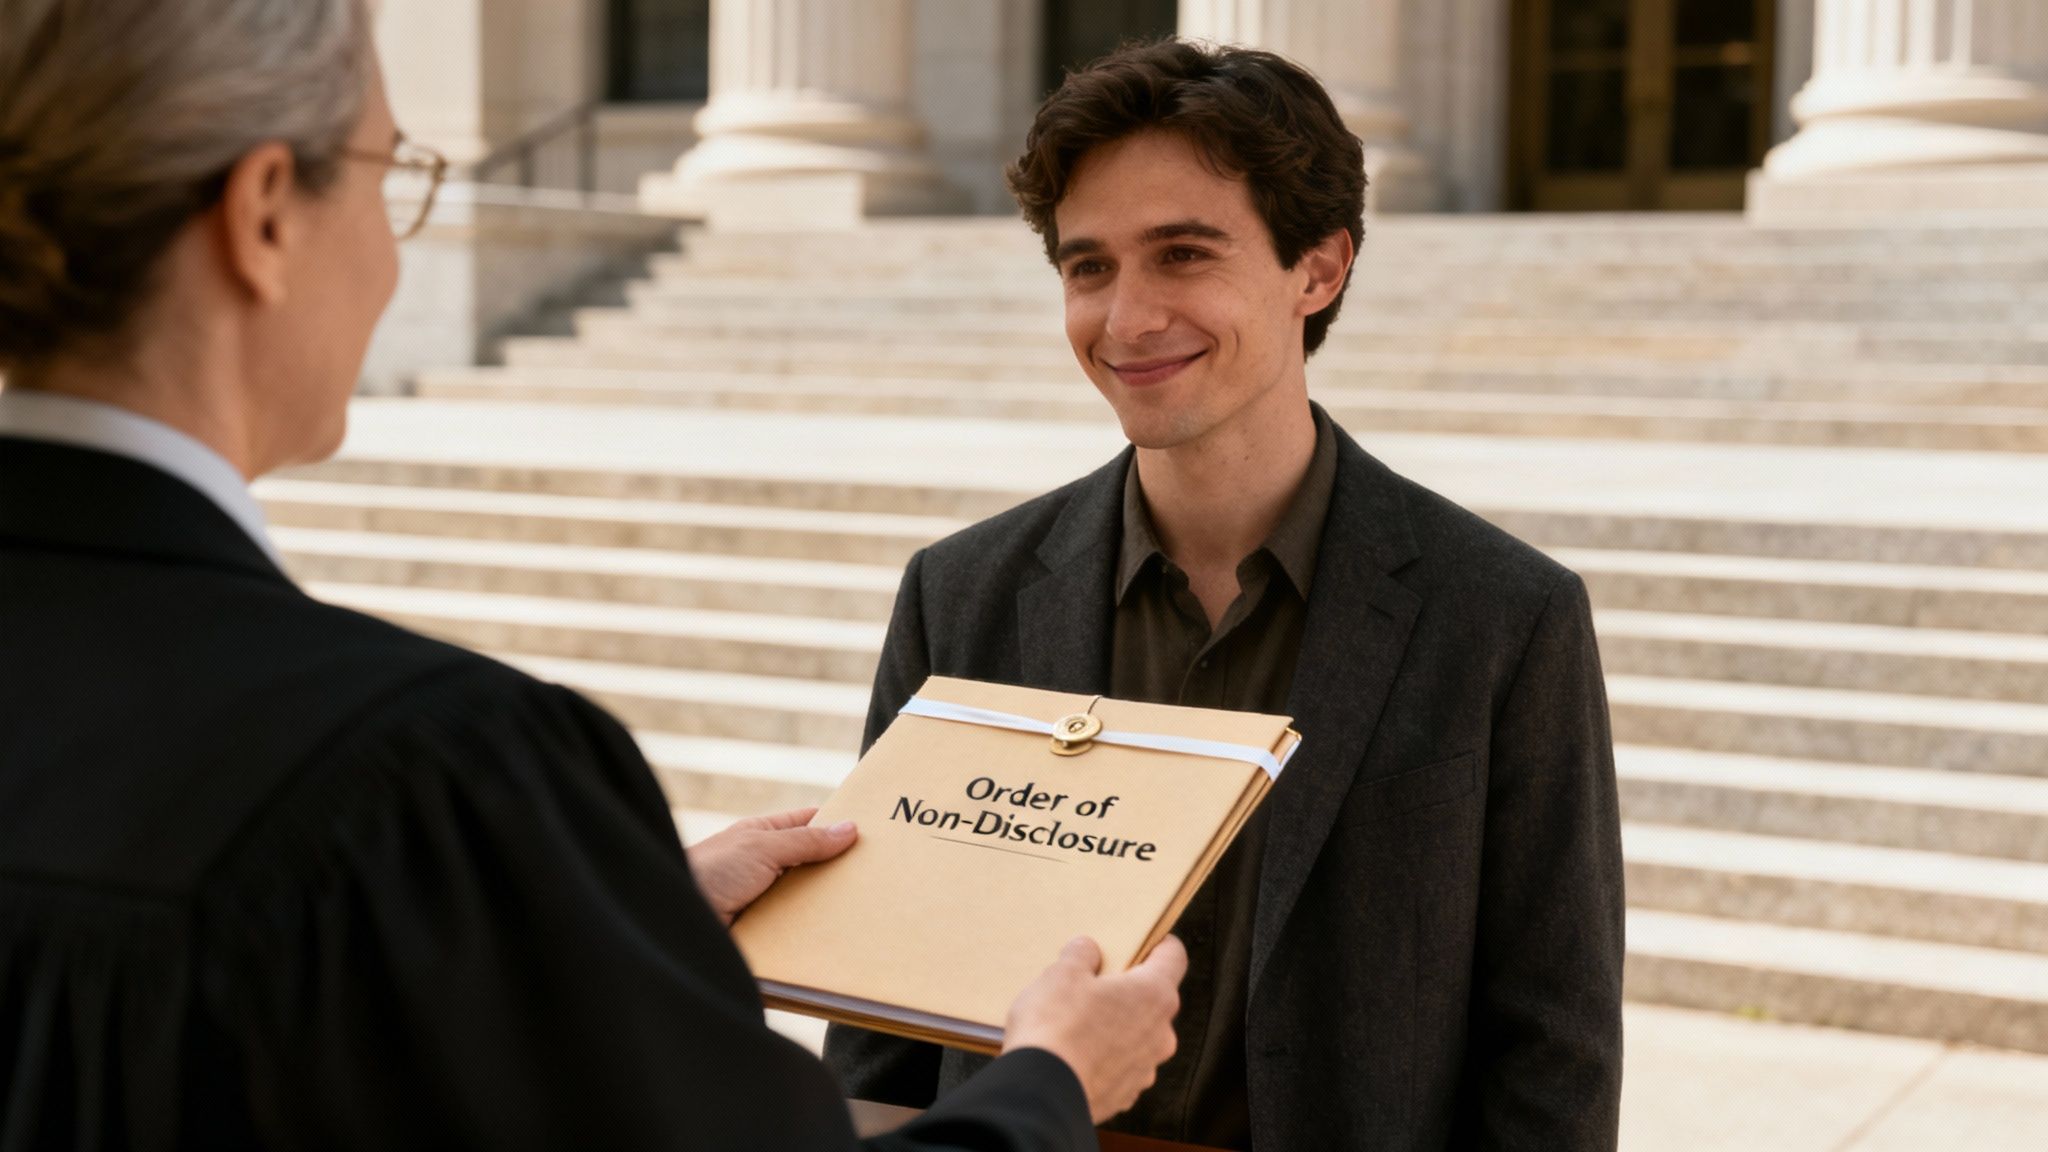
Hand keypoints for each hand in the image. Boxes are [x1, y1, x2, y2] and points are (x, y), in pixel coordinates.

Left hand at [686, 807, 857, 925]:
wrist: (673, 921)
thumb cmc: (708, 871)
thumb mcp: (761, 847)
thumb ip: (806, 840)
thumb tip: (850, 829)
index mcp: (763, 837)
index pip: (809, 824)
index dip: (837, 825)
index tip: (873, 832)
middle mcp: (764, 867)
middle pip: (812, 866)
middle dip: (838, 872)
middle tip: (877, 876)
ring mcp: (763, 901)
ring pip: (806, 902)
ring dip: (826, 908)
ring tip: (865, 911)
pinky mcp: (763, 933)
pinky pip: (794, 933)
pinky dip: (811, 936)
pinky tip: (836, 939)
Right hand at [1001, 935, 1187, 1123]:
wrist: (1042, 1094)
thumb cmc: (1057, 1028)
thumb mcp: (1061, 974)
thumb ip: (1080, 955)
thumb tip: (1088, 950)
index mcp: (1154, 995)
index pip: (1173, 957)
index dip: (1160, 944)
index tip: (1144, 941)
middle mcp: (1161, 1034)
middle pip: (1153, 999)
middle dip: (1127, 990)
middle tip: (1094, 984)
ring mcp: (1145, 1069)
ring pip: (1137, 1036)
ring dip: (1116, 1027)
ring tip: (1078, 1024)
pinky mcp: (1125, 1095)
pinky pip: (1121, 1067)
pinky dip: (1104, 1058)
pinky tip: (1076, 1054)